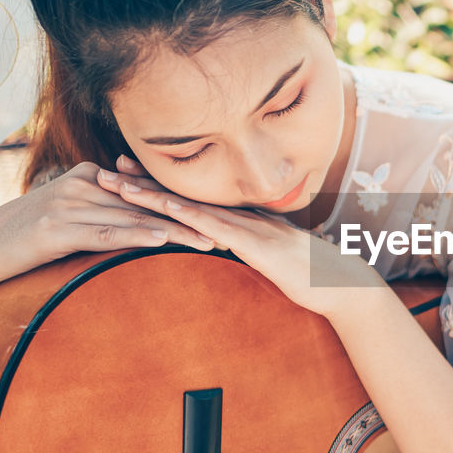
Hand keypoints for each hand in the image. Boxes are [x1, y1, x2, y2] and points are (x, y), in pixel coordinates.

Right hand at [0, 158, 216, 330]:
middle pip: (147, 203)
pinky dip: (135, 236)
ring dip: (174, 230)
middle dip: (190, 217)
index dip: (184, 204)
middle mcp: (83, 185)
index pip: (146, 192)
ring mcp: (69, 205)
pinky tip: (163, 241)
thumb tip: (150, 227)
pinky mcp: (56, 229)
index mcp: (90, 178)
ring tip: (210, 243)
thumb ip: (108, 216)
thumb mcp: (75, 221)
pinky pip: (105, 233)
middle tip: (230, 230)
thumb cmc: (33, 241)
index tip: (221, 216)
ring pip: (133, 218)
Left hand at [99, 156, 385, 318]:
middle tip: (108, 166)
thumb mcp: (273, 262)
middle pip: (187, 194)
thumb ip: (251, 253)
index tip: (129, 172)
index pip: (196, 198)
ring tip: (119, 185)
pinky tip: (163, 209)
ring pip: (194, 206)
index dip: (161, 183)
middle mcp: (245, 215)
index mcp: (246, 219)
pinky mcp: (257, 246)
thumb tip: (228, 256)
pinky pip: (217, 228)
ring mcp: (251, 227)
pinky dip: (189, 216)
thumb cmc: (313, 278)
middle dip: (147, 180)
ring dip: (154, 195)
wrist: (345, 286)